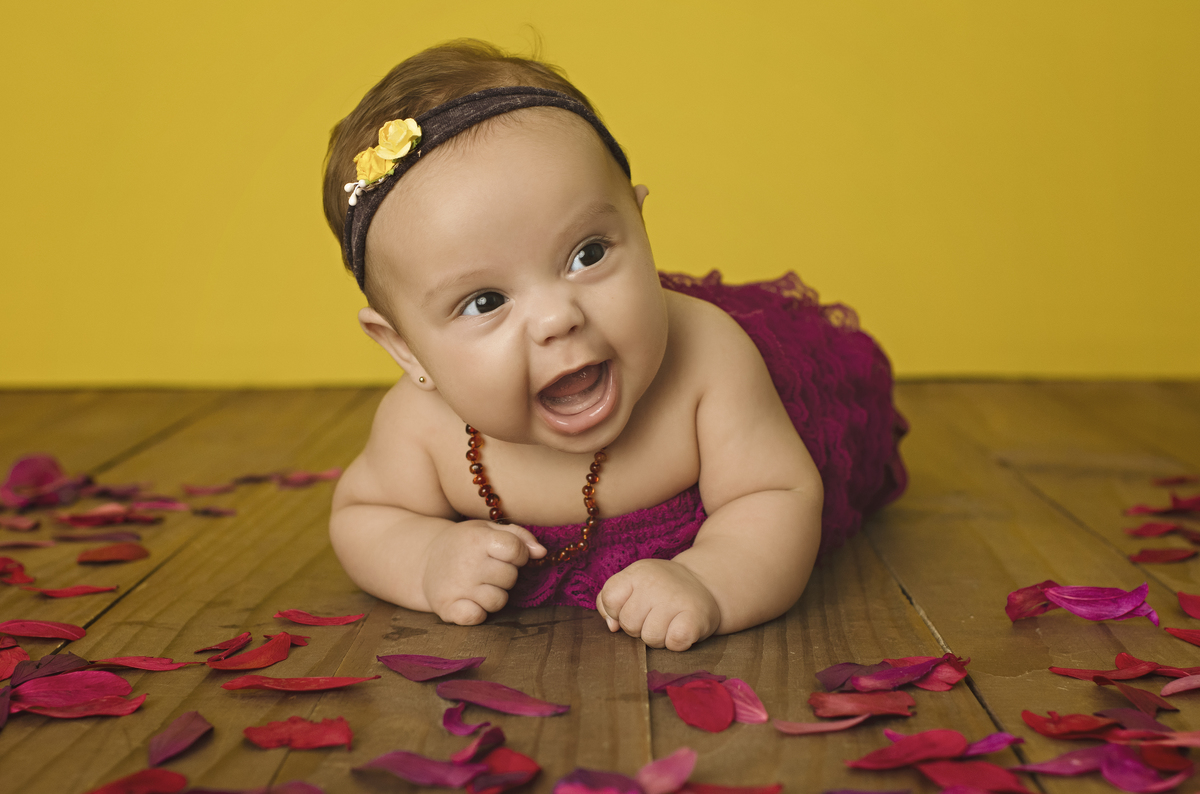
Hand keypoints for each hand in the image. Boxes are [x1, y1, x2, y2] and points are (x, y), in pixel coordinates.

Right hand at [422, 520, 545, 624]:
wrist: (425, 561)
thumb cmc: (465, 544)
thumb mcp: (488, 530)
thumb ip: (519, 536)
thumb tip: (541, 553)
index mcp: (477, 539)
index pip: (515, 550)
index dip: (518, 554)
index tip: (509, 555)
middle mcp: (466, 563)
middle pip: (510, 577)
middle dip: (506, 574)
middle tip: (489, 569)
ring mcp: (457, 587)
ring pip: (498, 600)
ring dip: (495, 594)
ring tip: (481, 584)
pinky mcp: (448, 608)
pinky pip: (476, 617)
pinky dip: (478, 613)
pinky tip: (472, 602)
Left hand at [595, 559, 720, 650]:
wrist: (704, 585)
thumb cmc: (660, 590)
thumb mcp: (633, 584)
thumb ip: (610, 602)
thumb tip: (612, 626)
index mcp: (638, 572)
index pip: (610, 599)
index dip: (617, 611)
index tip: (632, 607)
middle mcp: (655, 582)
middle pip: (628, 624)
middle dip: (638, 628)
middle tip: (654, 616)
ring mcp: (676, 599)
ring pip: (650, 638)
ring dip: (658, 638)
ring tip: (668, 622)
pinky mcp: (695, 617)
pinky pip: (674, 643)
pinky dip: (676, 643)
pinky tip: (680, 629)